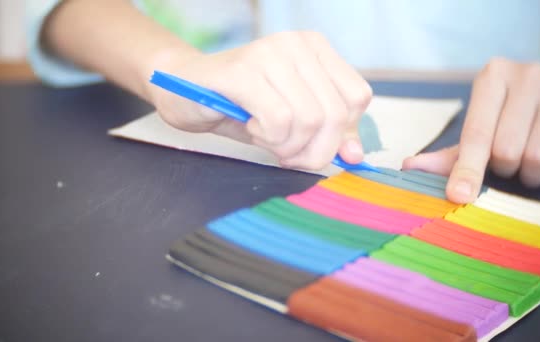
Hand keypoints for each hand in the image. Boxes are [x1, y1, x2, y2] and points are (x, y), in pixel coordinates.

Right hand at [144, 31, 371, 169]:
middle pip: (334, 114)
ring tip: (264, 136)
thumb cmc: (241, 105)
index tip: (312, 144)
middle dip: (313, 150)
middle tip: (286, 154)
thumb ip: (327, 134)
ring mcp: (268, 53)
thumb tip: (355, 156)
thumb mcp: (293, 121)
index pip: (357, 97)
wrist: (182, 90)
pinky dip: (268, 138)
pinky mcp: (241, 71)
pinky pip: (278, 120)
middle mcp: (296, 43)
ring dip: (286, 146)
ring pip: (308, 120)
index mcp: (315, 47)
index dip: (339, 133)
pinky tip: (251, 126)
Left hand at [403, 57, 539, 202]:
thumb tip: (409, 168)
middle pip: (506, 150)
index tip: (458, 196)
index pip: (476, 133)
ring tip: (528, 161)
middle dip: (502, 168)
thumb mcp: (480, 123)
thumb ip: (449, 152)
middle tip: (505, 162)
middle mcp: (528, 76)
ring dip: (528, 173)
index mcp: (493, 77)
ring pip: (537, 157)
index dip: (467, 169)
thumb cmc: (510, 113)